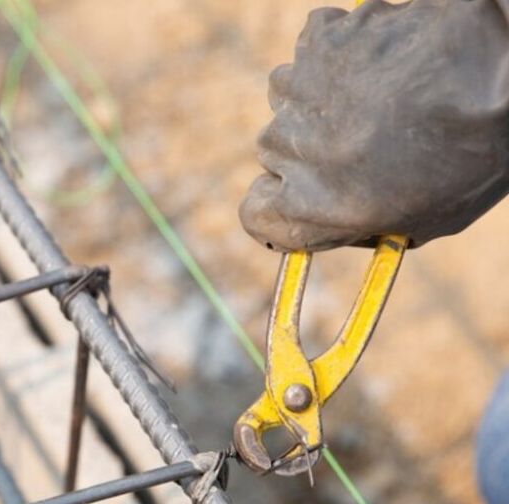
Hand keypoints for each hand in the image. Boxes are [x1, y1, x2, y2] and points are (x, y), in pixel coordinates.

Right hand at [240, 0, 508, 250]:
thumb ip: (361, 226)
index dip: (276, 206)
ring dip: (320, 100)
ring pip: (290, 99)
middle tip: (363, 139)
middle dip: (309, 149)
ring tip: (377, 95)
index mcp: (310, 205)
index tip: (292, 198)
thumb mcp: (424, 222)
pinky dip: (337, 55)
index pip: (255, 215)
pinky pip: (312, 52)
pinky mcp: (317, 40)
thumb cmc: (475, 154)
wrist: (502, 66)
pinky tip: (379, 60)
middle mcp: (288, 150)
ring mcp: (298, 90)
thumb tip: (337, 225)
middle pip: (274, 153)